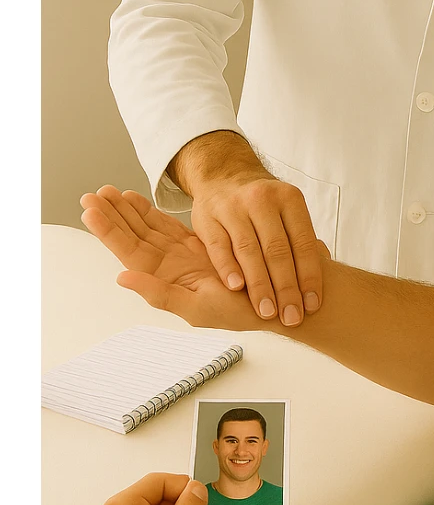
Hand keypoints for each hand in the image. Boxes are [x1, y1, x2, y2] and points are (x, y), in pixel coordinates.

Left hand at [81, 185, 260, 330]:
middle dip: (112, 215)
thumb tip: (123, 277)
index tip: (90, 211)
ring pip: (147, 227)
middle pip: (133, 235)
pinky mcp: (197, 244)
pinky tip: (137, 200)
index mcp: (164, 279)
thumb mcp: (198, 308)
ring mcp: (181, 254)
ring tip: (108, 193)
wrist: (271, 302)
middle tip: (91, 194)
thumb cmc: (239, 312)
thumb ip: (160, 294)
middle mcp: (168, 266)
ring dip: (127, 210)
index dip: (109, 231)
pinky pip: (167, 225)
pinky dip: (150, 212)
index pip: (129, 251)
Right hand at [189, 169, 321, 327]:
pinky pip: (220, 247)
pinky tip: (236, 289)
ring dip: (260, 286)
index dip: (309, 276)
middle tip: (292, 317)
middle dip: (286, 289)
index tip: (312, 305)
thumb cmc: (263, 205)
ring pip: (249, 251)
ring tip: (267, 312)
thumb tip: (323, 275)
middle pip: (277, 250)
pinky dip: (229, 269)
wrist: (224, 177)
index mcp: (289, 199)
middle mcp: (262, 200)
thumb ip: (301, 240)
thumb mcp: (287, 210)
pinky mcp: (208, 218)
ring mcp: (233, 208)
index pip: (302, 243)